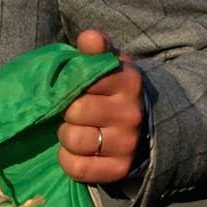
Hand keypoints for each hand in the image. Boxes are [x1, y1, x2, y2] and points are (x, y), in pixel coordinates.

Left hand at [57, 29, 143, 183]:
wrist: (142, 124)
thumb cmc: (110, 89)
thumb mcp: (107, 63)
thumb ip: (95, 48)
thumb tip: (90, 37)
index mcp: (127, 81)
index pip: (85, 78)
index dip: (69, 83)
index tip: (71, 86)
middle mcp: (131, 113)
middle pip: (76, 111)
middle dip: (64, 111)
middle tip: (68, 111)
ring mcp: (128, 143)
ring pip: (75, 140)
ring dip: (65, 136)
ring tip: (72, 129)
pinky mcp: (120, 168)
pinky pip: (79, 168)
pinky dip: (68, 160)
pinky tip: (73, 151)